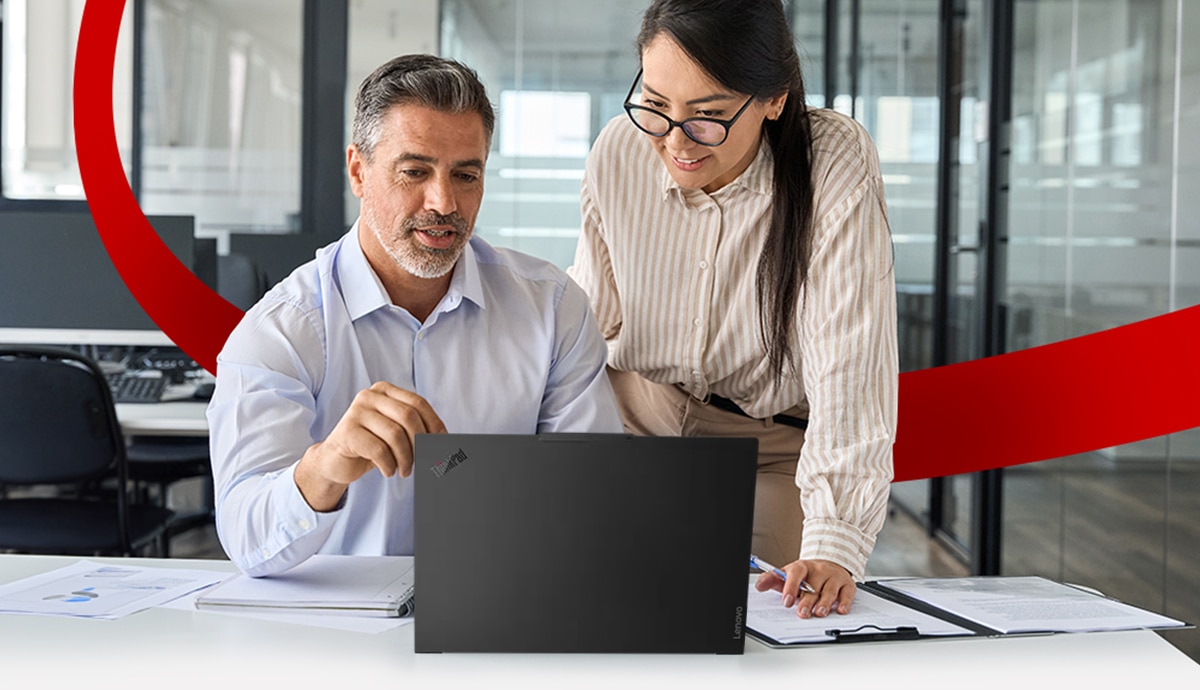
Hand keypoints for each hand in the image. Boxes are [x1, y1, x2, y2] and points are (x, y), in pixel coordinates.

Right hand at [295, 381, 445, 509]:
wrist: (335, 461)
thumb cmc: (371, 446)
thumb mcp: (396, 433)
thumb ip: (417, 429)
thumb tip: (447, 441)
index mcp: (385, 391)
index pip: (418, 403)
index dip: (434, 425)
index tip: (440, 445)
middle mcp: (369, 396)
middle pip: (408, 417)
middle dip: (420, 444)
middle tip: (420, 463)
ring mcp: (356, 412)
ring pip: (395, 434)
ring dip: (406, 458)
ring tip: (404, 470)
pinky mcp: (347, 432)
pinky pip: (379, 450)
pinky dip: (389, 465)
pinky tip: (388, 471)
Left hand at [754, 558, 855, 618]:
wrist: (830, 564)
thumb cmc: (807, 574)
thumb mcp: (789, 574)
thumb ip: (773, 580)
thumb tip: (759, 586)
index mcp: (802, 567)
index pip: (796, 573)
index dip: (791, 587)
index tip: (787, 601)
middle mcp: (819, 570)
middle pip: (813, 587)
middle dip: (807, 602)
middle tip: (802, 614)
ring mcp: (834, 577)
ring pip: (829, 591)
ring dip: (824, 603)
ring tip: (819, 613)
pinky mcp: (847, 584)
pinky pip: (847, 593)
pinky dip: (845, 603)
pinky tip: (841, 610)